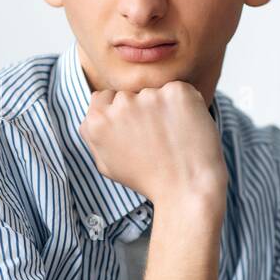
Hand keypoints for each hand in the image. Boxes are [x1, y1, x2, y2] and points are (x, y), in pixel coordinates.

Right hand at [78, 81, 226, 212]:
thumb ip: (94, 136)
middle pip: (128, 94)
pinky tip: (186, 129)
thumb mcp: (107, 165)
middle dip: (139, 110)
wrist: (187, 188)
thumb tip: (93, 115)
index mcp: (98, 121)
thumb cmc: (147, 180)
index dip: (118, 113)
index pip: (103, 97)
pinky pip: (178, 91)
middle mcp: (121, 104)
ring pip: (154, 92)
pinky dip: (184, 106)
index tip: (132, 128)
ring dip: (162, 108)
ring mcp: (150, 95)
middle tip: (153, 137)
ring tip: (171, 137)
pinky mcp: (177, 92)